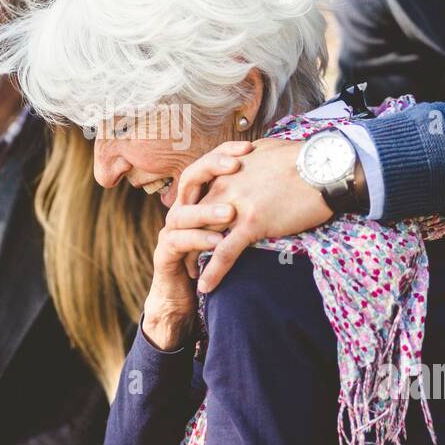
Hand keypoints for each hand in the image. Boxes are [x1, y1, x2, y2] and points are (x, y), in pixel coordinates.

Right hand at [142, 148, 251, 349]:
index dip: (225, 152)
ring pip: (182, 210)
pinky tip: (217, 242)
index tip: (251, 146)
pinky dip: (198, 240)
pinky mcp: (165, 254)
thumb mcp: (237, 229)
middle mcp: (182, 209)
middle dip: (212, 169)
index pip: (209, 164)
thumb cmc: (215, 259)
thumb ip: (249, 208)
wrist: (184, 297)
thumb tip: (279, 183)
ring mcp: (171, 231)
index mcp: (198, 199)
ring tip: (230, 212)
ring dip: (206, 210)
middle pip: (191, 178)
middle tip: (236, 165)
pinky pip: (178, 241)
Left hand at [178, 138, 331, 293]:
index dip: (190, 211)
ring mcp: (235, 204)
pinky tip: (206, 287)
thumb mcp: (265, 149)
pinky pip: (224, 252)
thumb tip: (247, 161)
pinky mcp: (251, 223)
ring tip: (190, 274)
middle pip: (192, 216)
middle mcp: (224, 185)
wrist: (325, 165)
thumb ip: (247, 159)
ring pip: (202, 235)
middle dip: (184, 237)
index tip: (190, 226)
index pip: (196, 192)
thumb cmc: (301, 156)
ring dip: (192, 258)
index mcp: (225, 168)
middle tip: (183, 253)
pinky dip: (213, 272)